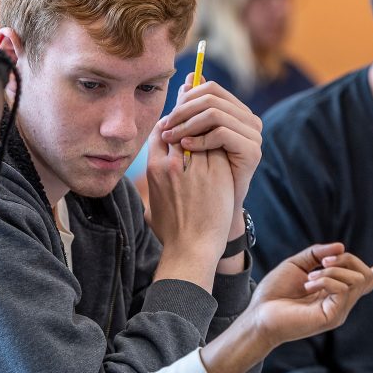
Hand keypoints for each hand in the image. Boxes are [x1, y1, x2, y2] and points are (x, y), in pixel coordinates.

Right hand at [146, 121, 234, 282]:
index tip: (178, 127)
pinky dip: (221, 144)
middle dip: (189, 125)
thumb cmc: (171, 234)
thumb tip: (148, 187)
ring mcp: (196, 168)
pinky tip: (225, 146)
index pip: (160, 133)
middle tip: (199, 124)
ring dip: (207, 132)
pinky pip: (219, 147)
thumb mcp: (151, 208)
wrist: (192, 248)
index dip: (170, 127)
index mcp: (154, 169)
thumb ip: (149, 191)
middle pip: (182, 130)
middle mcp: (173, 165)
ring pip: (202, 135)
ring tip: (213, 132)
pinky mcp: (218, 172)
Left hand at [159, 74, 261, 220]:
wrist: (214, 216)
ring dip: (187, 124)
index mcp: (238, 114)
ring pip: (215, 113)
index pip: (211, 89)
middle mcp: (250, 120)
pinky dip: (200, 138)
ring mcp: (254, 135)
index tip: (167, 117)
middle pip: (212, 97)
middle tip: (166, 127)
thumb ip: (193, 112)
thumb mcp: (195, 141)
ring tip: (171, 139)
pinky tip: (185, 149)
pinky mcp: (252, 151)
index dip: (186, 98)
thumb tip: (187, 79)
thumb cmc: (202, 180)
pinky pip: (221, 133)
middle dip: (183, 110)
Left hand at [247, 243, 372, 348]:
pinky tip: (310, 284)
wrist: (259, 315)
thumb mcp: (297, 264)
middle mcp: (340, 302)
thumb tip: (341, 247)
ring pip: (356, 279)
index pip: (365, 281)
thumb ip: (317, 253)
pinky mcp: (333, 317)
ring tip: (310, 278)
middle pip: (363, 273)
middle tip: (321, 261)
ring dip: (333, 269)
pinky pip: (344, 288)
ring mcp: (339, 311)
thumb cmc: (274, 293)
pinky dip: (327, 279)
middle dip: (346, 259)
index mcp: (334, 290)